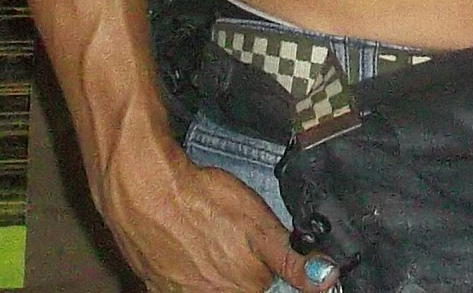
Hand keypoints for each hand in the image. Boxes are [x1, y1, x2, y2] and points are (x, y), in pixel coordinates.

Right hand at [104, 148, 338, 292]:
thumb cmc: (203, 202)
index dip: (262, 260)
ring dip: (208, 266)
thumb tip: (326, 280)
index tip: (247, 243)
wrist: (145, 189)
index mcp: (243, 290)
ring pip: (206, 285)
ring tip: (204, 236)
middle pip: (237, 284)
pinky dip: (182, 268)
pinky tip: (181, 243)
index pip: (265, 282)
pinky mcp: (154, 284)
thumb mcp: (259, 224)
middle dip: (235, 262)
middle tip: (226, 231)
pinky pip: (177, 283)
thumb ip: (292, 257)